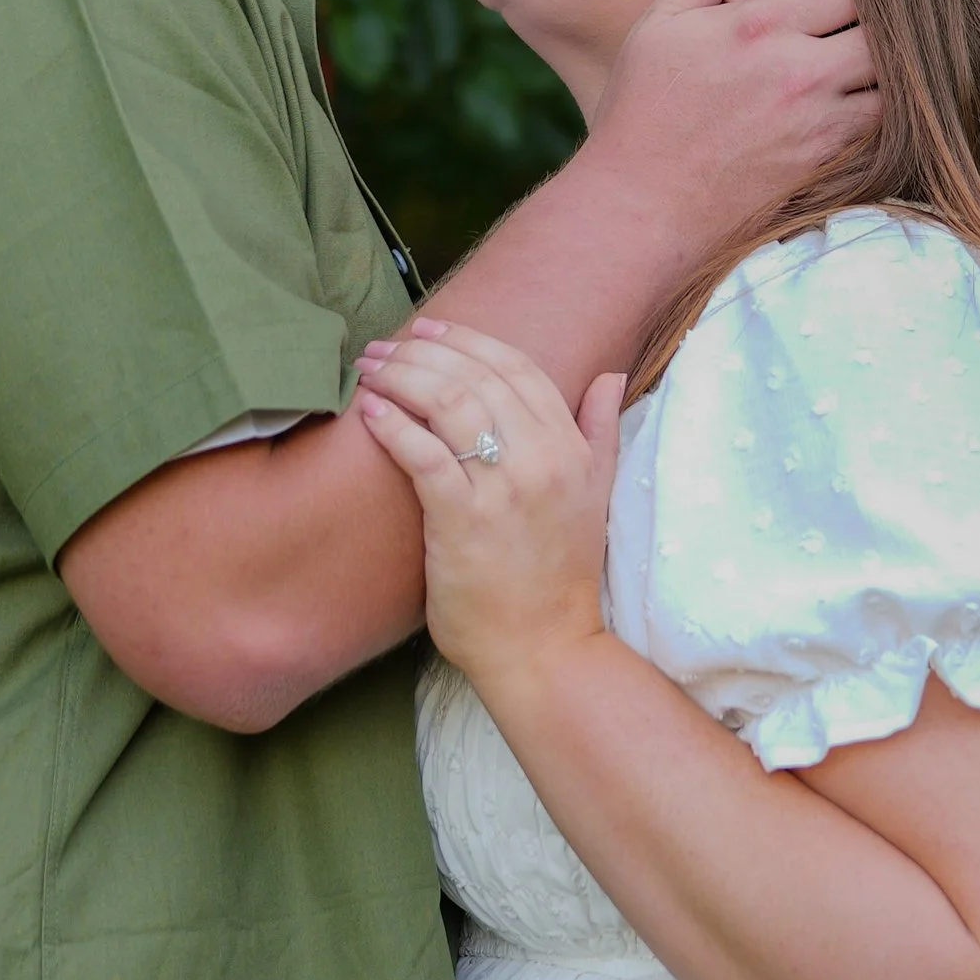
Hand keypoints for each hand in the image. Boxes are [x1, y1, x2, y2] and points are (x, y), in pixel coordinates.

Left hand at [353, 321, 623, 694]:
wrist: (544, 648)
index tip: (429, 331)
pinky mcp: (462, 520)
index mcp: (571, 449)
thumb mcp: (594, 497)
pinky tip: (370, 410)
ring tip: (369, 369)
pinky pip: (423, 454)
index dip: (470, 341)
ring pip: (447, 403)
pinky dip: (393, 424)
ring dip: (401, 377)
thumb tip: (610, 376)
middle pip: (476, 377)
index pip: (519, 369)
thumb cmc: (558, 577)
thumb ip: (599, 433)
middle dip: (423, 351)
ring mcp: (503, 489)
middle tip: (384, 346)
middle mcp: (542, 460)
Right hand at [584, 0, 878, 247]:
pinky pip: (887, 125)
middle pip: (887, 26)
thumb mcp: (661, 24)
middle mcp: (801, 72)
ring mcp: (821, 122)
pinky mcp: (829, 162)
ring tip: (895, 43)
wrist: (642, 208)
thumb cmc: (643, 113)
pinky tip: (883, 91)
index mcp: (761, 28)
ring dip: (901, 59)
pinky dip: (894, 105)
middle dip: (895, 9)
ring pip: (898, 77)